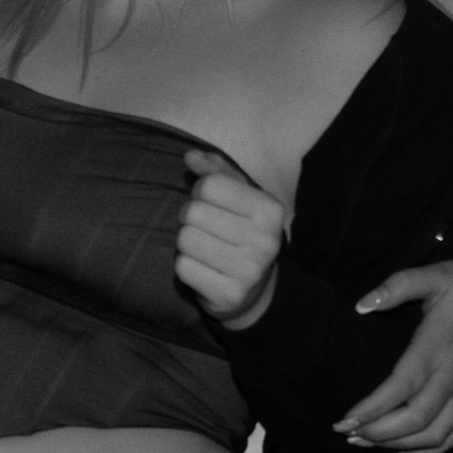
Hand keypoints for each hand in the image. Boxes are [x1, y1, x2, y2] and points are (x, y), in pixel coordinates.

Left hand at [176, 147, 284, 326]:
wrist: (254, 290)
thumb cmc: (241, 232)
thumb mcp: (239, 197)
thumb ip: (216, 172)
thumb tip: (190, 156)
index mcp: (270, 210)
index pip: (209, 185)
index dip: (201, 192)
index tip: (213, 206)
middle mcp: (265, 241)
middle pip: (193, 213)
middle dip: (190, 219)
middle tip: (206, 230)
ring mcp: (249, 271)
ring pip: (185, 240)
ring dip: (186, 244)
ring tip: (205, 249)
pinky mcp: (229, 295)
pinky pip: (183, 268)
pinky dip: (186, 267)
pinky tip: (205, 269)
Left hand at [332, 259, 452, 452]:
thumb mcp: (435, 274)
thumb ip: (397, 286)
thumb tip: (361, 305)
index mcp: (439, 346)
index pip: (403, 387)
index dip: (373, 408)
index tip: (344, 419)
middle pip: (417, 420)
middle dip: (378, 432)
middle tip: (345, 433)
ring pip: (434, 436)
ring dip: (397, 445)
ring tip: (363, 442)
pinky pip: (451, 437)